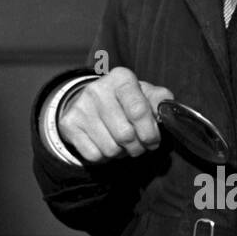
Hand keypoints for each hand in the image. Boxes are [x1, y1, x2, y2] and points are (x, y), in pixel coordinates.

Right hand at [57, 66, 173, 162]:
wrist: (89, 103)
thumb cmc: (125, 101)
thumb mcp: (145, 95)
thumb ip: (161, 100)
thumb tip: (167, 111)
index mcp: (121, 78)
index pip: (138, 110)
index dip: (150, 132)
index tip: (153, 140)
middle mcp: (98, 89)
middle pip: (125, 135)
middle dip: (138, 147)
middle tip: (139, 145)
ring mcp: (81, 107)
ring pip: (111, 149)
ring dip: (121, 153)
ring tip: (121, 143)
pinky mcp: (69, 124)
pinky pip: (95, 156)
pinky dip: (105, 158)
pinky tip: (106, 144)